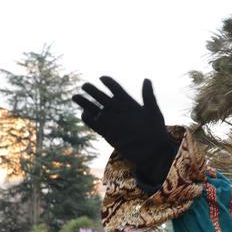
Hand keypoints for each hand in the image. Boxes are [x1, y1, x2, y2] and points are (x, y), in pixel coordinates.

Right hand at [73, 77, 177, 193]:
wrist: (152, 153)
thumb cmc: (156, 131)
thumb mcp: (153, 112)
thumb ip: (148, 96)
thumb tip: (146, 79)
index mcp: (128, 102)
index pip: (115, 88)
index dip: (108, 82)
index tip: (101, 78)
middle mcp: (117, 110)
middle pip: (101, 97)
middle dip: (92, 90)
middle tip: (84, 86)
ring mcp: (111, 122)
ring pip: (94, 109)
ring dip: (85, 103)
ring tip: (75, 97)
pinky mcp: (107, 134)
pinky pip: (94, 125)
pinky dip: (88, 120)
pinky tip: (83, 114)